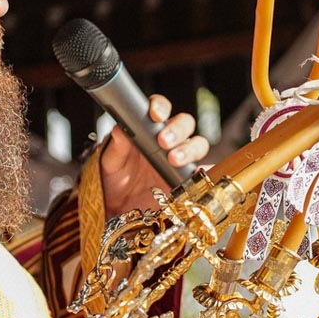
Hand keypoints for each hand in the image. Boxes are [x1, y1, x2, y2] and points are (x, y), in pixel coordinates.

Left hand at [99, 92, 209, 215]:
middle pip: (184, 124)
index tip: (156, 115)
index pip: (160, 109)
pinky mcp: (190, 180)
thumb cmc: (115, 180)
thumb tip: (120, 129)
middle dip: (177, 130)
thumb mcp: (111, 163)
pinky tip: (198, 174)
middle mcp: (169, 141)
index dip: (160, 107)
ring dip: (189, 149)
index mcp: (149, 129)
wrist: (120, 210)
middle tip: (164, 142)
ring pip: (198, 144)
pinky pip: (205, 172)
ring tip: (174, 160)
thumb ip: (117, 147)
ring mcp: (182, 159)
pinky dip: (207, 171)